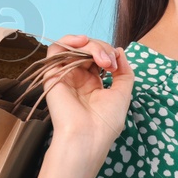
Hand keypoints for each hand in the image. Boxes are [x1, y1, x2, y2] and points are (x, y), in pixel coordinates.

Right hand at [40, 34, 134, 159]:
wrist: (87, 138)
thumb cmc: (105, 122)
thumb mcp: (123, 93)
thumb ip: (125, 71)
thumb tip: (120, 51)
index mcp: (92, 84)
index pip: (98, 57)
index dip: (109, 53)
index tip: (117, 65)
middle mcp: (78, 78)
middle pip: (88, 49)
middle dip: (103, 49)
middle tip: (109, 62)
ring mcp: (65, 75)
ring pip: (75, 46)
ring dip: (91, 45)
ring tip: (101, 58)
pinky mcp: (53, 74)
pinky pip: (56, 48)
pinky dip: (69, 40)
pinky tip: (82, 42)